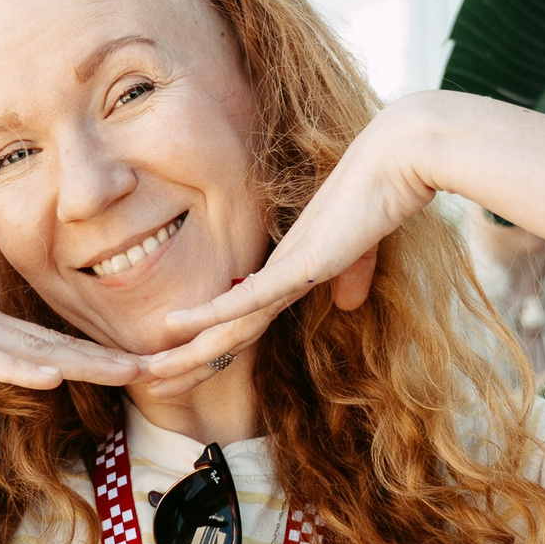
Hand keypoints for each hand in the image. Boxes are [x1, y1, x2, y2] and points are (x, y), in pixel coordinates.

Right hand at [0, 232, 143, 389]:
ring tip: (133, 371)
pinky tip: (54, 374)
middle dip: (109, 358)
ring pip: (33, 347)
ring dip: (86, 362)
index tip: (132, 366)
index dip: (91, 355)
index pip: (45, 343)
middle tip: (162, 366)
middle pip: (55, 343)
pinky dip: (21, 366)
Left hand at [147, 94, 445, 383]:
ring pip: (225, 323)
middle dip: (185, 362)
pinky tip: (177, 326)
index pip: (240, 323)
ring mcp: (285, 268)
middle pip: (223, 331)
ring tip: (148, 373)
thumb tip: (346, 304)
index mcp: (288, 272)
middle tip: (145, 383)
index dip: (209, 351)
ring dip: (187, 352)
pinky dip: (212, 314)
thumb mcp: (363, 250)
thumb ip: (352, 276)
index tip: (182, 372)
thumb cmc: (383, 198)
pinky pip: (248, 297)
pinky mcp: (300, 264)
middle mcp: (277, 272)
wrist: (399, 160)